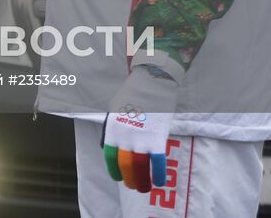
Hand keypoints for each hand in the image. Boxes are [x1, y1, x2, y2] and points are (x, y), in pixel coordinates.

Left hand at [102, 64, 179, 193]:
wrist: (152, 82)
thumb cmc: (133, 94)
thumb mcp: (113, 108)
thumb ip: (112, 127)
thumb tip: (111, 142)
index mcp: (112, 129)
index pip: (109, 157)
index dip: (114, 170)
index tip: (118, 178)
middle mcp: (124, 137)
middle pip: (124, 166)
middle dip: (129, 180)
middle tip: (135, 186)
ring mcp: (140, 138)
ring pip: (140, 168)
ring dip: (143, 181)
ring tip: (146, 188)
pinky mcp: (157, 138)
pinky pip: (157, 162)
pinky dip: (159, 174)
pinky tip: (160, 181)